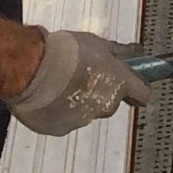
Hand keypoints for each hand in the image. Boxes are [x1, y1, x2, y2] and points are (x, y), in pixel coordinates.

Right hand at [10, 27, 151, 134]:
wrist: (30, 69)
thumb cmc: (65, 52)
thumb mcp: (97, 42)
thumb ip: (118, 52)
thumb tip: (134, 53)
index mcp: (118, 85)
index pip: (142, 94)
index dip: (138, 88)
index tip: (134, 84)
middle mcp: (104, 106)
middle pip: (110, 102)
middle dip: (101, 92)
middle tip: (84, 75)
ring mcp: (82, 120)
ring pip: (86, 111)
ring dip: (78, 101)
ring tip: (59, 83)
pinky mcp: (59, 129)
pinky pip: (64, 120)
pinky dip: (59, 111)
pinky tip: (47, 96)